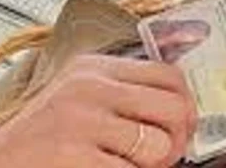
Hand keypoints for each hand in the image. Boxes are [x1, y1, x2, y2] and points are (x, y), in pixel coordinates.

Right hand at [0, 55, 196, 167]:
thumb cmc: (39, 141)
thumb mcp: (79, 99)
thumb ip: (123, 95)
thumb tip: (182, 112)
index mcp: (94, 68)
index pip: (170, 76)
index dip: (186, 106)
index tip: (182, 128)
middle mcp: (90, 86)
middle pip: (175, 109)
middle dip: (177, 141)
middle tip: (162, 158)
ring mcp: (80, 120)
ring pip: (158, 147)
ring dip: (149, 167)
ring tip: (122, 166)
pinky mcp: (72, 154)